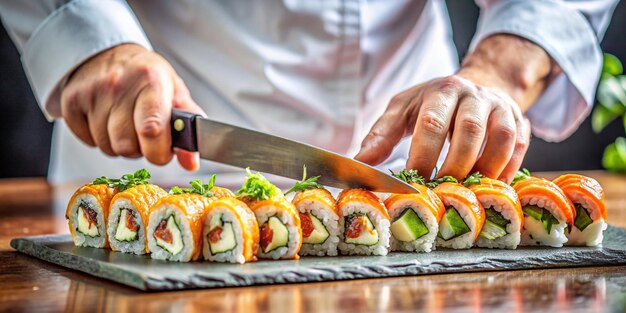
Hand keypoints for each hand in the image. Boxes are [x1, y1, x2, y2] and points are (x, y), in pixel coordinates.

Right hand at [60, 44, 204, 169]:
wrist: (109, 52)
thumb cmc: (147, 77)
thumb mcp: (175, 92)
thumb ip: (188, 128)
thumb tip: (191, 163)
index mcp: (151, 81)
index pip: (151, 130)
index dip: (158, 152)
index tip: (162, 152)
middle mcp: (119, 84)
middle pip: (127, 146)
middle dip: (139, 149)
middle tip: (143, 133)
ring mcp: (92, 92)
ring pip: (107, 147)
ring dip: (119, 144)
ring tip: (125, 124)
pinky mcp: (71, 101)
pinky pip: (87, 141)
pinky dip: (98, 138)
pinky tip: (106, 120)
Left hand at [355, 35, 556, 182]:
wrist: (476, 85)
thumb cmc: (432, 104)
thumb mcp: (403, 109)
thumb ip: (381, 134)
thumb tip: (360, 162)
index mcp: (442, 91)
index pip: (432, 124)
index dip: (423, 156)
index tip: (412, 182)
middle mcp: (475, 95)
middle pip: (469, 132)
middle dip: (453, 168)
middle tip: (440, 193)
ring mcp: (502, 108)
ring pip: (501, 141)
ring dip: (483, 172)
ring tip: (465, 194)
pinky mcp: (521, 123)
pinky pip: (519, 150)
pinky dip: (505, 172)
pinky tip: (487, 189)